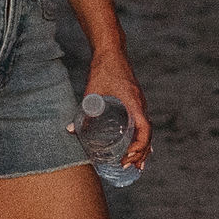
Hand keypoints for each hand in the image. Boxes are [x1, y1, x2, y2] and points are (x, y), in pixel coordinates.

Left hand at [76, 51, 151, 172]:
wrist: (111, 51)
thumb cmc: (103, 70)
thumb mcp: (92, 92)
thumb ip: (83, 111)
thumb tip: (71, 130)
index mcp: (135, 104)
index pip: (145, 130)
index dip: (139, 147)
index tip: (128, 157)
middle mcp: (141, 105)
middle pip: (148, 135)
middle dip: (140, 153)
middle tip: (128, 167)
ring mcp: (140, 104)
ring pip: (146, 130)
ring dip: (143, 148)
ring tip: (137, 165)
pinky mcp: (135, 102)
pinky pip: (142, 123)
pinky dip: (140, 137)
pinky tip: (135, 146)